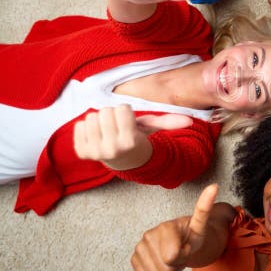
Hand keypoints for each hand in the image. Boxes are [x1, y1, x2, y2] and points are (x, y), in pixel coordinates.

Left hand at [73, 104, 192, 169]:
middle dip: (112, 115)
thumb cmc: (137, 139)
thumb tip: (190, 121)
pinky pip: (79, 125)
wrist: (124, 161)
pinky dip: (87, 127)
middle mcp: (111, 149)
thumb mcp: (152, 130)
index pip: (121, 108)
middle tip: (118, 126)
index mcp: (130, 141)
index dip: (126, 112)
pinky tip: (97, 135)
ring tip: (108, 131)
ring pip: (91, 116)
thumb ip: (169, 122)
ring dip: (100, 120)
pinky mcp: (81, 152)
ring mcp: (95, 152)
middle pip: (105, 111)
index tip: (129, 122)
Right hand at [131, 184, 218, 270]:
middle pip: (165, 269)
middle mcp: (149, 235)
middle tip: (180, 252)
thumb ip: (204, 209)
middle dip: (176, 265)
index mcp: (165, 227)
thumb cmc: (192, 235)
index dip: (183, 256)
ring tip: (173, 257)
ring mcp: (140, 247)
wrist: (182, 241)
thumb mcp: (202, 226)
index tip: (186, 245)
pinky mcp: (134, 259)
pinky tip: (162, 263)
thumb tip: (214, 186)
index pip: (172, 258)